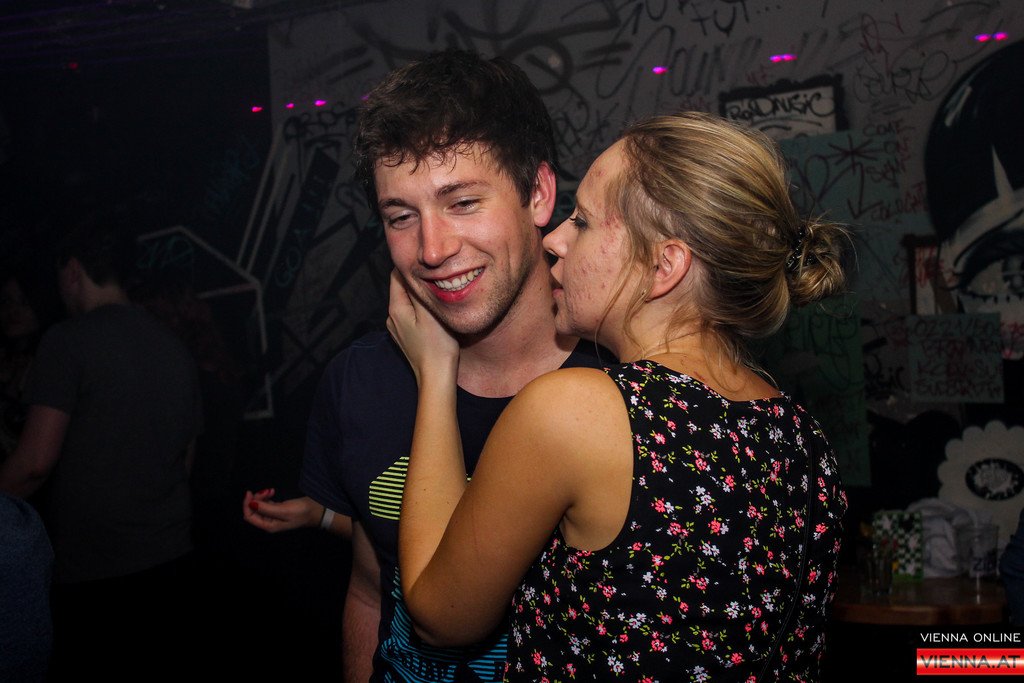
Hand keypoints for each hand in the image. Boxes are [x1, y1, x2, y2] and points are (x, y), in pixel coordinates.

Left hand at [242, 489, 321, 532]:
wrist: (316, 511)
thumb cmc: (301, 512)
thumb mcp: (283, 510)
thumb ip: (266, 508)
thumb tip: (251, 503)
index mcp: (268, 525)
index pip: (249, 516)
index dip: (247, 505)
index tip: (250, 493)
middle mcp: (268, 522)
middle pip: (253, 510)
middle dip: (256, 499)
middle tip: (266, 490)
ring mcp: (272, 516)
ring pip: (259, 505)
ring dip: (262, 496)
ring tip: (271, 490)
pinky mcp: (276, 509)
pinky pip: (265, 502)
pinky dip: (266, 496)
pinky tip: (272, 491)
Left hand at [386, 270, 458, 385]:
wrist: (436, 378)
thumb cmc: (437, 347)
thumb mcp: (430, 313)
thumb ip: (419, 291)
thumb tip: (411, 269)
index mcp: (396, 308)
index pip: (397, 275)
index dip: (411, 265)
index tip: (427, 262)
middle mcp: (392, 317)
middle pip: (402, 288)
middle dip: (418, 281)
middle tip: (437, 275)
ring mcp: (398, 328)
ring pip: (408, 302)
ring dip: (420, 296)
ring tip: (438, 292)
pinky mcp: (407, 337)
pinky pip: (412, 315)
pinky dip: (421, 310)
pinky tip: (434, 313)